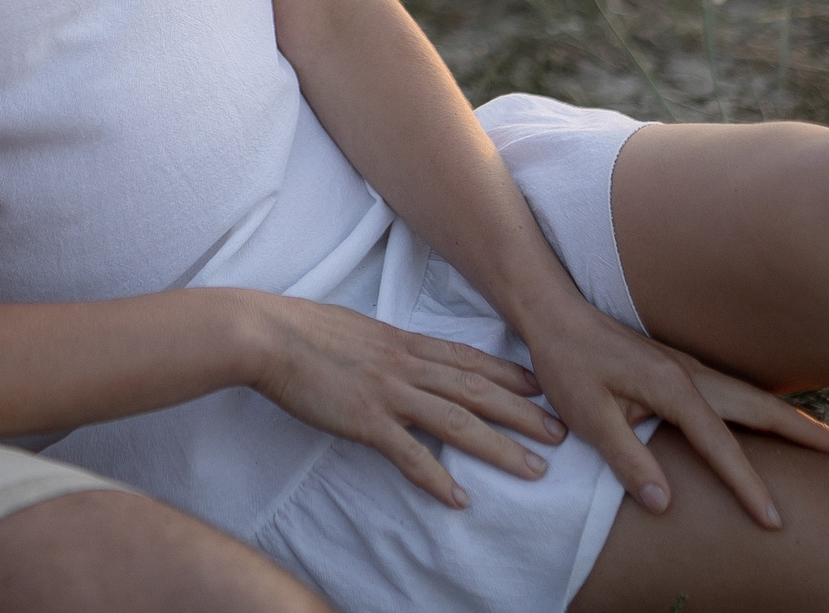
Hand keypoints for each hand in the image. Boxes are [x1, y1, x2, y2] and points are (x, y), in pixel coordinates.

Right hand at [242, 292, 568, 508]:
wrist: (266, 334)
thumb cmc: (302, 329)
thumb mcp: (356, 329)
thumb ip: (385, 346)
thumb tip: (400, 356)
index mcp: (404, 342)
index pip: (469, 360)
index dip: (510, 374)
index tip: (542, 387)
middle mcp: (406, 365)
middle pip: (478, 391)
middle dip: (524, 413)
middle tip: (561, 434)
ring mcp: (389, 392)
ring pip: (459, 422)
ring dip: (501, 448)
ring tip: (534, 471)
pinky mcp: (365, 419)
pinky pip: (410, 454)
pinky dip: (437, 478)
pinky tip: (460, 499)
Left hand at [516, 294, 828, 528]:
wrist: (555, 316)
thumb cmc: (568, 366)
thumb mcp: (588, 417)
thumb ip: (626, 459)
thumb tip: (664, 503)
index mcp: (674, 387)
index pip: (722, 445)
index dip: (748, 485)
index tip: (774, 520)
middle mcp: (693, 374)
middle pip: (764, 409)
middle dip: (810, 435)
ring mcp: (693, 368)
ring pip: (757, 398)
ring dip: (797, 421)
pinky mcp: (685, 369)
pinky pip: (741, 394)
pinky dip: (771, 411)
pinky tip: (781, 426)